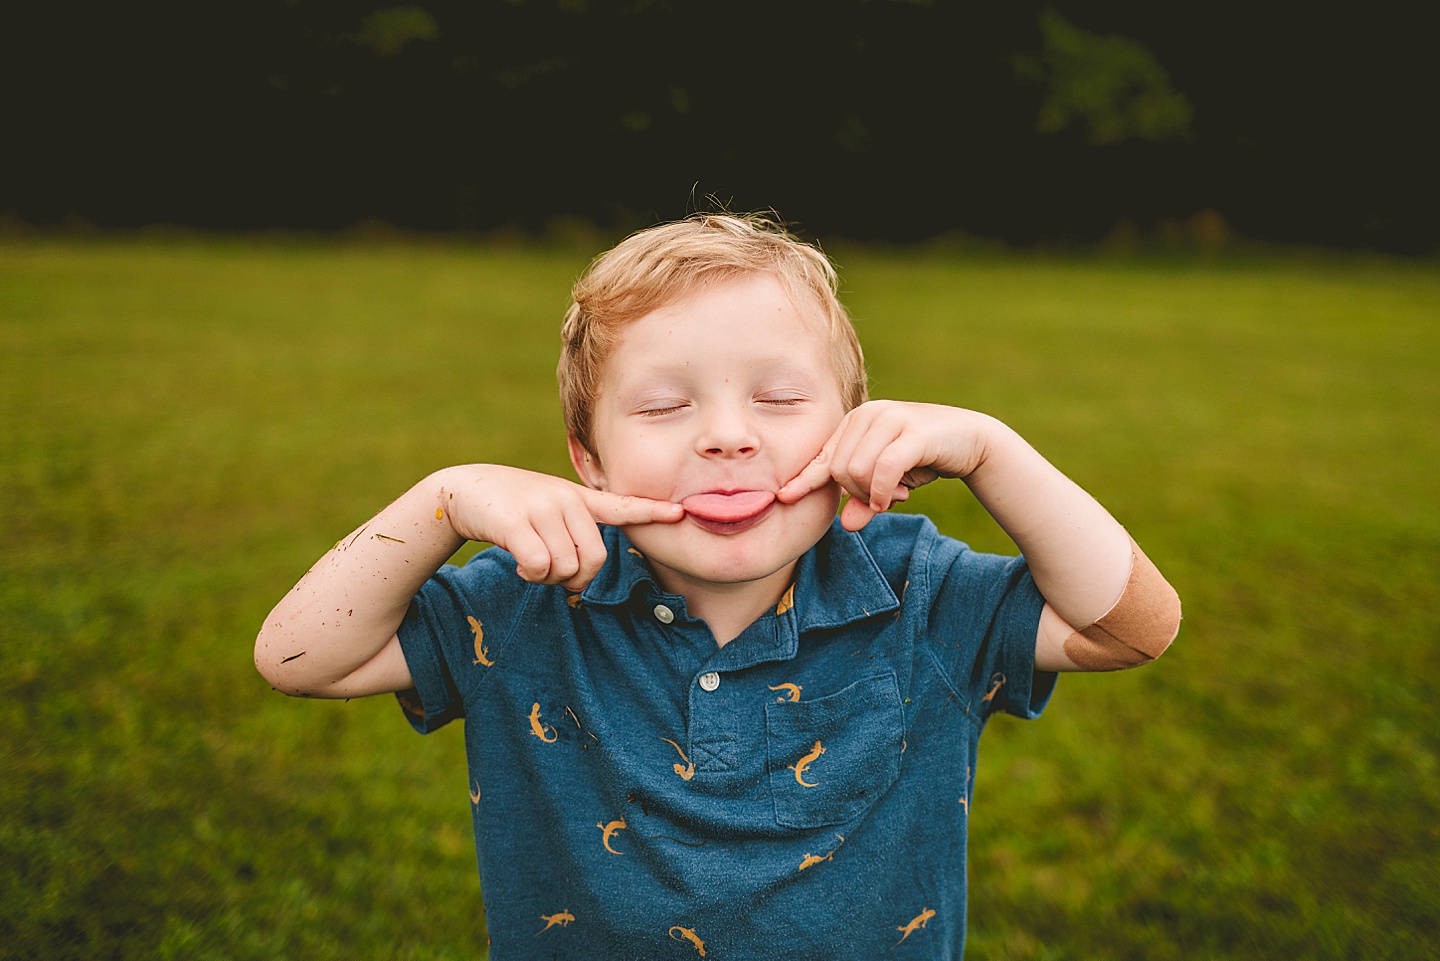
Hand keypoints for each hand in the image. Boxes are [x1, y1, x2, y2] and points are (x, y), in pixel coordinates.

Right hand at [439, 465, 682, 589]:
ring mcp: (542, 508)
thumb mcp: (550, 511)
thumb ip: (573, 534)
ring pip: (566, 567)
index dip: (651, 512)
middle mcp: (566, 500)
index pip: (622, 506)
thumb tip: (582, 580)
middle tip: (553, 573)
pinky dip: (530, 574)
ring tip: (532, 562)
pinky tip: (519, 563)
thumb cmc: (514, 510)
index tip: (681, 512)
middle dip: (576, 579)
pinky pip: (539, 566)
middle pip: (594, 560)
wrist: (467, 490)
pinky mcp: (517, 521)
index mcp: (579, 499)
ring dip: (548, 578)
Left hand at [777, 401, 984, 530]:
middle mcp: (868, 414)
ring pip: (856, 470)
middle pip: (838, 469)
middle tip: (881, 501)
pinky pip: (883, 468)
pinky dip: (884, 490)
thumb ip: (866, 500)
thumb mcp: (888, 482)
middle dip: (856, 494)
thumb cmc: (923, 459)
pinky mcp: (913, 431)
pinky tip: (894, 499)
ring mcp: (890, 418)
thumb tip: (846, 525)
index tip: (783, 498)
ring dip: (872, 494)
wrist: (972, 439)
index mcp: (855, 422)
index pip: (822, 456)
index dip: (804, 480)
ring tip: (894, 496)